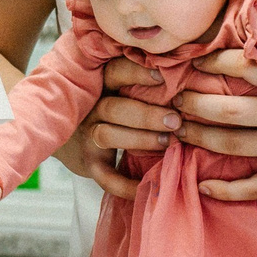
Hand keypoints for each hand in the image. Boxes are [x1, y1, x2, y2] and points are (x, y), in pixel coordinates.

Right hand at [50, 55, 178, 199]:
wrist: (72, 136)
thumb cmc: (114, 104)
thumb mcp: (120, 87)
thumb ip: (143, 80)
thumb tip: (184, 68)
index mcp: (102, 85)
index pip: (114, 73)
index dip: (136, 74)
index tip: (164, 76)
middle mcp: (91, 109)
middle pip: (113, 108)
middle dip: (146, 115)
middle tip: (175, 120)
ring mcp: (87, 136)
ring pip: (107, 135)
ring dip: (140, 140)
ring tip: (168, 143)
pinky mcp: (89, 162)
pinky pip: (104, 176)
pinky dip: (125, 185)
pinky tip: (148, 187)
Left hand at [181, 50, 256, 200]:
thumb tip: (251, 26)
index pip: (245, 66)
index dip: (212, 63)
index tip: (191, 62)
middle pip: (228, 108)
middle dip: (193, 103)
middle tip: (173, 100)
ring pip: (231, 144)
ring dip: (197, 137)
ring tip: (176, 130)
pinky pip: (252, 188)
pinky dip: (224, 189)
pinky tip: (201, 184)